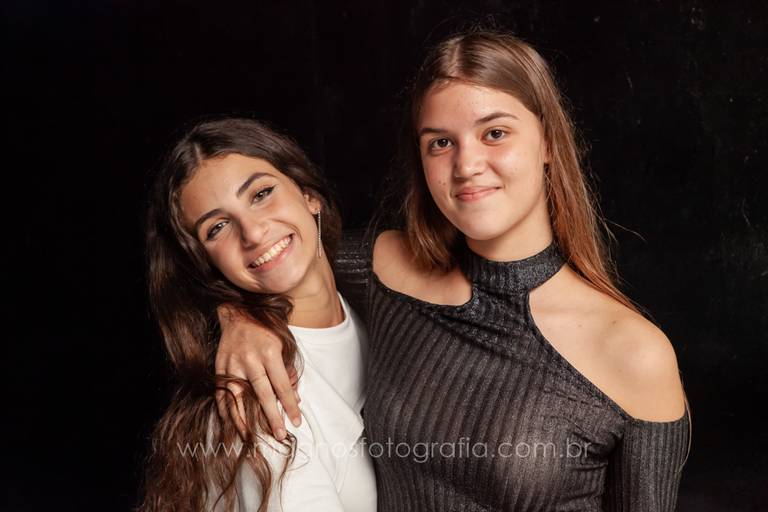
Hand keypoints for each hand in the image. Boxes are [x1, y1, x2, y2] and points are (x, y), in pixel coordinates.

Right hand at [215, 305, 300, 440]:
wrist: (239, 313)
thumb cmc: (266, 330)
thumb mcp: (285, 345)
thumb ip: (289, 373)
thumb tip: (294, 399)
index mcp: (268, 353)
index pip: (281, 386)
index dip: (289, 406)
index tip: (296, 422)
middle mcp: (249, 360)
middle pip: (262, 395)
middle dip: (272, 417)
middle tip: (279, 435)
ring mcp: (231, 364)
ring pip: (238, 398)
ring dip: (245, 420)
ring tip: (252, 438)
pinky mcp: (219, 367)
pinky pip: (221, 394)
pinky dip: (225, 410)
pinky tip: (231, 424)